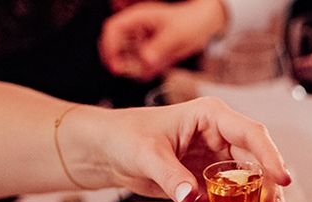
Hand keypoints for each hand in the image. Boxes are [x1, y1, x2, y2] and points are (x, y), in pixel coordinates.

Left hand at [70, 95, 290, 201]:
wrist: (111, 153)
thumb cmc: (125, 139)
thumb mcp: (145, 154)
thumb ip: (169, 175)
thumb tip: (189, 196)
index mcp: (211, 116)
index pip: (250, 134)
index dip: (269, 156)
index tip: (283, 179)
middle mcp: (222, 135)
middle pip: (259, 159)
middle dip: (272, 186)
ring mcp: (221, 158)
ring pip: (254, 179)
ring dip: (267, 200)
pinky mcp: (215, 179)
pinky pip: (239, 193)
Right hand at [100, 0, 225, 80]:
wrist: (202, 24)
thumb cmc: (189, 23)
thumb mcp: (175, 36)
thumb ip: (160, 48)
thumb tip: (146, 61)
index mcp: (138, 18)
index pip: (113, 29)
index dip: (109, 47)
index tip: (113, 64)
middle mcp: (136, 28)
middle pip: (113, 42)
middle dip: (114, 59)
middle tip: (122, 72)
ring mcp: (141, 38)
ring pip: (125, 54)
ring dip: (129, 66)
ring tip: (143, 72)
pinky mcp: (148, 49)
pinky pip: (139, 62)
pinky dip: (142, 70)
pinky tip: (152, 71)